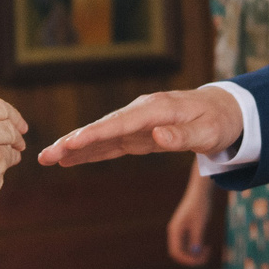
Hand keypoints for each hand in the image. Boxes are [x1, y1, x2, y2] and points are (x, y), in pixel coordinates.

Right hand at [38, 86, 242, 167]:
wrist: (223, 110)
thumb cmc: (217, 122)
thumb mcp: (207, 133)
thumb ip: (182, 137)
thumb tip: (156, 138)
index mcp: (155, 110)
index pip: (119, 124)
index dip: (93, 134)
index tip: (70, 143)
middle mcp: (141, 113)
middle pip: (102, 128)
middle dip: (73, 142)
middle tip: (45, 155)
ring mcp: (137, 122)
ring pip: (101, 136)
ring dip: (75, 148)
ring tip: (47, 159)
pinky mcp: (138, 134)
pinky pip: (111, 144)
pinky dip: (91, 152)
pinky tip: (70, 159)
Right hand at [166, 160, 215, 265]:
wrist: (202, 192)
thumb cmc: (200, 205)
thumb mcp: (200, 223)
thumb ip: (196, 238)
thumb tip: (194, 253)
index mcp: (175, 230)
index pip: (176, 252)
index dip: (187, 260)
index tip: (201, 260)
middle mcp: (175, 232)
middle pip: (180, 253)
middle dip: (192, 259)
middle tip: (207, 256)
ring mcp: (181, 232)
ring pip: (185, 250)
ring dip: (196, 255)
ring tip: (209, 251)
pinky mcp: (187, 230)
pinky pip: (190, 245)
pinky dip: (197, 249)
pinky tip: (207, 247)